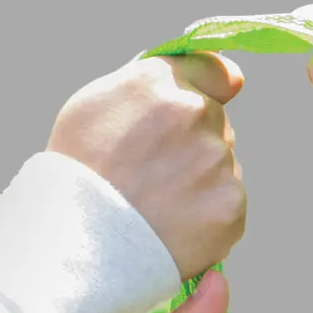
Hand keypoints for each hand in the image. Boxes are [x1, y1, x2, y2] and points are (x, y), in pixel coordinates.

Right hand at [48, 54, 247, 277]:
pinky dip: (210, 216)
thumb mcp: (95, 103)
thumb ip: (150, 82)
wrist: (84, 241)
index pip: (214, 71)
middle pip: (216, 125)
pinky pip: (229, 205)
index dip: (212, 88)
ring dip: (203, 181)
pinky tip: (177, 225)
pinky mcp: (231, 208)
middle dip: (195, 143)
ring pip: (223, 167)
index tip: (211, 102)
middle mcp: (197, 115)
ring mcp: (218, 163)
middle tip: (156, 174)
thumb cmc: (81, 172)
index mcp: (161, 83)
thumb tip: (220, 77)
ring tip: (161, 205)